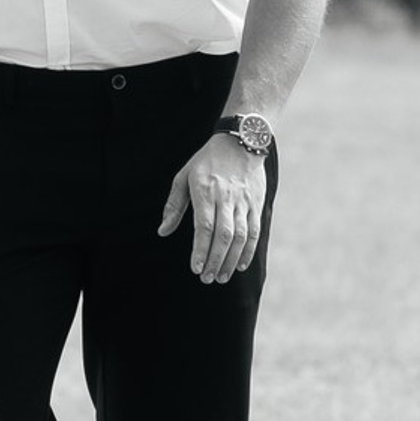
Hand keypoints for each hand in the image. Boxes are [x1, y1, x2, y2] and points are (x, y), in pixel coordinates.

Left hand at [158, 134, 266, 283]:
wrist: (242, 141)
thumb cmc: (207, 161)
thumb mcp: (184, 177)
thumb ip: (174, 205)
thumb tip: (163, 231)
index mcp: (205, 191)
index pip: (204, 226)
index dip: (200, 249)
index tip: (196, 268)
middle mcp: (226, 197)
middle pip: (223, 234)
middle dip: (216, 260)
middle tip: (208, 279)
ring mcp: (244, 201)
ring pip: (240, 236)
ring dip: (231, 259)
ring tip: (222, 276)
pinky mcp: (256, 203)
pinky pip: (254, 230)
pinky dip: (248, 250)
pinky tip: (240, 264)